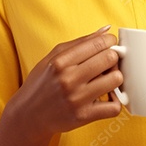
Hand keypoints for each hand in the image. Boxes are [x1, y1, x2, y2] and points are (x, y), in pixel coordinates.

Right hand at [3, 25, 123, 142]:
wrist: (29, 116)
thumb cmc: (41, 84)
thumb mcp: (52, 57)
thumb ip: (80, 42)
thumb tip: (106, 30)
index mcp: (60, 61)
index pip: (98, 43)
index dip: (110, 41)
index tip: (110, 44)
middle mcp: (69, 78)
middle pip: (110, 58)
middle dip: (113, 57)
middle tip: (108, 62)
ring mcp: (77, 98)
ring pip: (115, 80)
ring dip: (115, 78)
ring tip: (106, 79)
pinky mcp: (84, 116)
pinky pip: (114, 107)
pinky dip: (116, 101)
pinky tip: (107, 97)